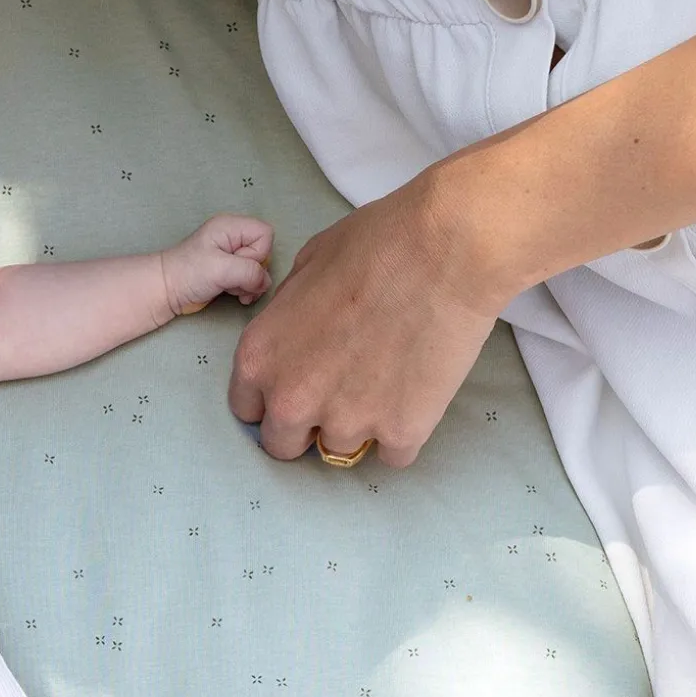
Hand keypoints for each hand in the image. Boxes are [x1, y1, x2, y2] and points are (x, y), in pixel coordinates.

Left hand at [161, 214, 272, 314]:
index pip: (265, 234)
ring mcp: (232, 255)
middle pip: (264, 253)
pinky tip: (233, 294)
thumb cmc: (187, 274)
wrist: (165, 291)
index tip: (236, 265)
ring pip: (258, 269)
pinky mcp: (229, 271)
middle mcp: (233, 238)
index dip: (257, 254)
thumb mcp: (221, 269)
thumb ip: (249, 272)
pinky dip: (245, 289)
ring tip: (229, 289)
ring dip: (248, 284)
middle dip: (252, 272)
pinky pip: (249, 279)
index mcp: (231, 226)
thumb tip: (265, 282)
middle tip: (231, 280)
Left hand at [227, 180, 499, 467]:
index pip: (248, 410)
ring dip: (359, 425)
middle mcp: (292, 399)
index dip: (274, 399)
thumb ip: (286, 315)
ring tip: (389, 379)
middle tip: (341, 393)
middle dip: (307, 425)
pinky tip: (417, 393)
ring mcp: (345, 421)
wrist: (447, 247)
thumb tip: (293, 335)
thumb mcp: (305, 267)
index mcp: (259, 360)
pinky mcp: (399, 432)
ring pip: (341, 448)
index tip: (298, 389)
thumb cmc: (377, 243)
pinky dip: (405, 432)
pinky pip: (394, 454)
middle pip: (283, 444)